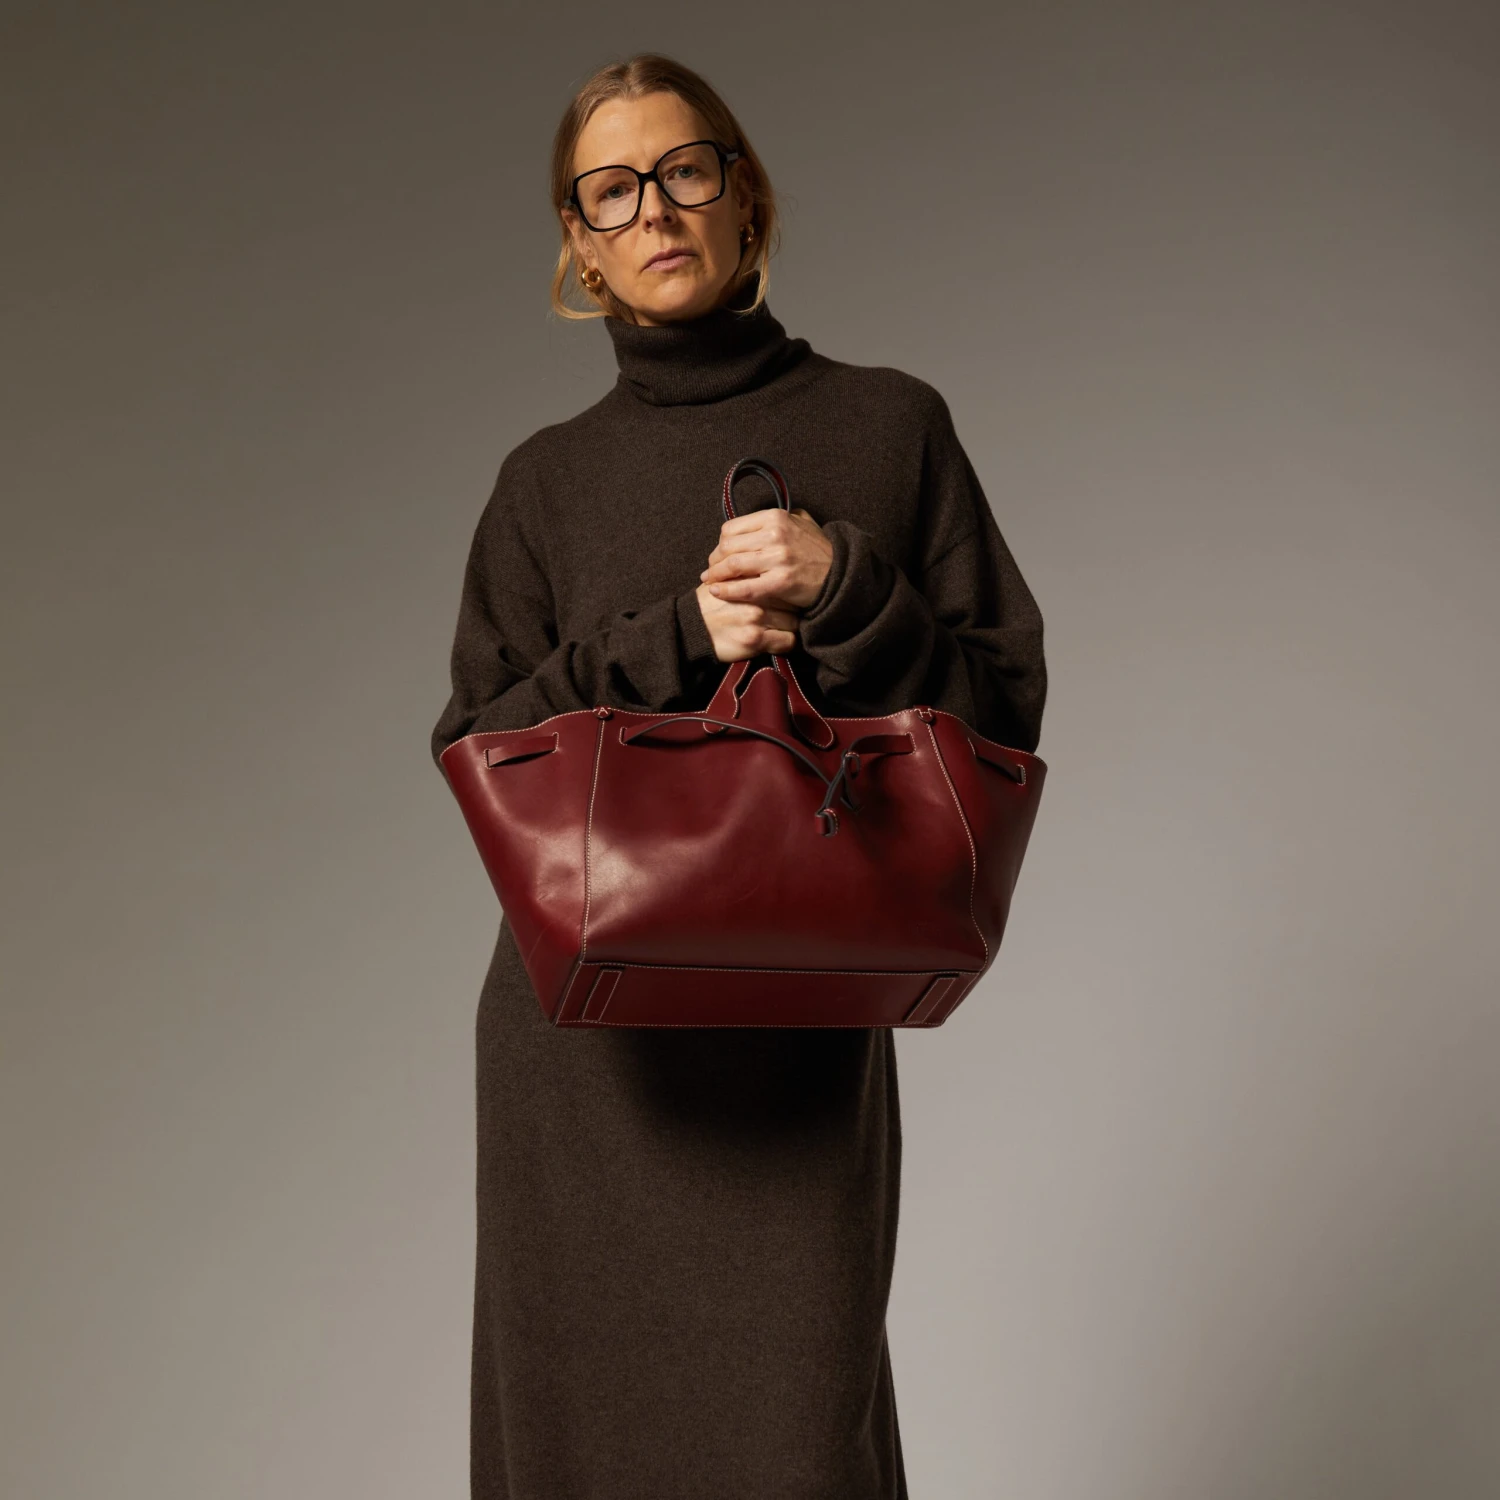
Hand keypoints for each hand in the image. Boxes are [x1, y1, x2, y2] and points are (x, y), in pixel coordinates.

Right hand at [695, 583, 800, 661]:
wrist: (689, 629)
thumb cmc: (707, 605)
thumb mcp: (723, 581)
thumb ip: (743, 575)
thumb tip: (764, 568)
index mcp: (747, 580)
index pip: (781, 580)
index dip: (786, 589)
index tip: (787, 595)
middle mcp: (754, 598)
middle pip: (791, 600)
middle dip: (792, 606)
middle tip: (789, 611)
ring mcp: (756, 619)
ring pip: (793, 621)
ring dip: (790, 625)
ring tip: (783, 626)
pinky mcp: (756, 640)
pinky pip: (787, 641)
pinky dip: (787, 641)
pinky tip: (780, 639)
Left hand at [698, 507, 832, 611]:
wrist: (841, 575)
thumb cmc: (820, 551)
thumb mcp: (803, 522)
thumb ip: (782, 517)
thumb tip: (761, 518)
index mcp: (775, 517)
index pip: (732, 528)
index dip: (721, 543)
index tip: (719, 554)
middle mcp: (775, 534)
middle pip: (728, 546)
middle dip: (714, 560)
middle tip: (711, 570)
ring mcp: (778, 558)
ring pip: (732, 564)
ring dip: (716, 575)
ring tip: (710, 581)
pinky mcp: (780, 581)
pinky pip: (745, 587)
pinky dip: (726, 590)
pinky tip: (716, 592)